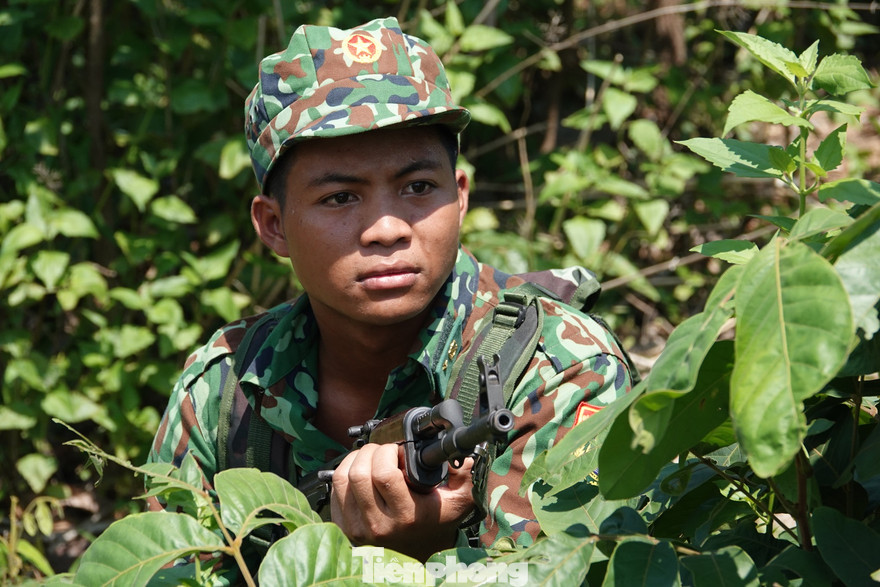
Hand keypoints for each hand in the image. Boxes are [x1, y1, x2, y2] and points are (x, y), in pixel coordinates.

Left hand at [329, 443, 474, 560]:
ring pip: (342, 478)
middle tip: (384, 452)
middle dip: (371, 451)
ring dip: (355, 459)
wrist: (416, 556)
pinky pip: (334, 490)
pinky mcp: (343, 527)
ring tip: (371, 459)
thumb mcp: (457, 504)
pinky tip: (360, 473)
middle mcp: (378, 524)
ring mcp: (357, 527)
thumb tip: (465, 458)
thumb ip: (465, 479)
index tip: (398, 451)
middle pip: (359, 473)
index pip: (383, 474)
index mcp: (406, 515)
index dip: (388, 452)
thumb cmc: (434, 525)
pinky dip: (344, 473)